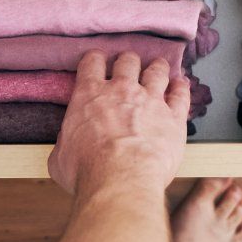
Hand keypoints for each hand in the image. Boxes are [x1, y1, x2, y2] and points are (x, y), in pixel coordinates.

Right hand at [48, 52, 188, 196]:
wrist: (120, 181)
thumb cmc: (86, 172)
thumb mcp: (60, 156)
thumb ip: (66, 141)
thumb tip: (67, 141)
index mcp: (90, 95)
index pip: (92, 62)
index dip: (95, 59)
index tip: (97, 62)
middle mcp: (122, 90)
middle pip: (128, 61)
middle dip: (128, 62)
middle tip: (128, 67)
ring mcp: (150, 101)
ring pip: (157, 71)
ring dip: (157, 68)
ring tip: (157, 68)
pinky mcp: (173, 117)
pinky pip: (181, 94)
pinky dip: (181, 87)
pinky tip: (181, 85)